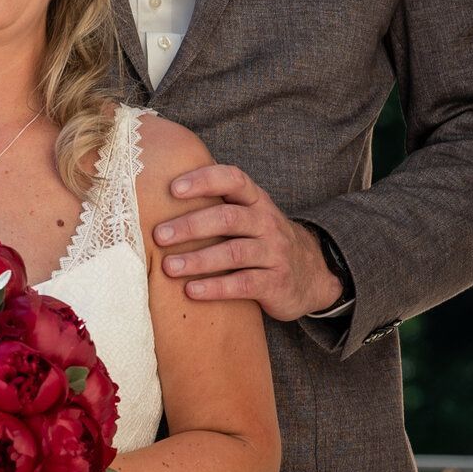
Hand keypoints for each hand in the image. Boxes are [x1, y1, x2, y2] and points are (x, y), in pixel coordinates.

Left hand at [154, 163, 343, 321]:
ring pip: (233, 252)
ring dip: (198, 259)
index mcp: (257, 201)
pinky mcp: (276, 283)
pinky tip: (191, 291)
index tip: (173, 189)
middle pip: (228, 218)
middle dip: (191, 226)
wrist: (313, 274)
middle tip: (159, 236)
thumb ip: (219, 205)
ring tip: (168, 267)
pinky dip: (215, 287)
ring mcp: (274, 253)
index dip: (204, 180)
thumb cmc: (263, 241)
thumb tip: (162, 196)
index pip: (233, 180)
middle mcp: (267, 222)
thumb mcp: (250, 216)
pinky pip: (243, 284)